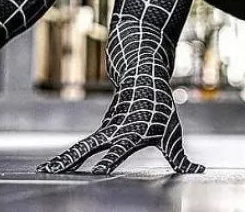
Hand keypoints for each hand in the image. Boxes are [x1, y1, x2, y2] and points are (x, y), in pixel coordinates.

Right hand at [36, 71, 203, 174]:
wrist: (141, 73)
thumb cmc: (160, 106)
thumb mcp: (172, 132)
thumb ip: (180, 157)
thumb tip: (200, 170)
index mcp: (130, 134)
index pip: (117, 152)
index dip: (108, 162)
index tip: (98, 172)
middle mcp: (113, 131)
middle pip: (87, 148)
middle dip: (70, 161)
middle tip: (51, 172)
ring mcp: (105, 129)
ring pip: (81, 146)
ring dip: (64, 159)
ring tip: (45, 171)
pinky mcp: (103, 128)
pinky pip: (85, 145)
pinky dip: (70, 155)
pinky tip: (57, 166)